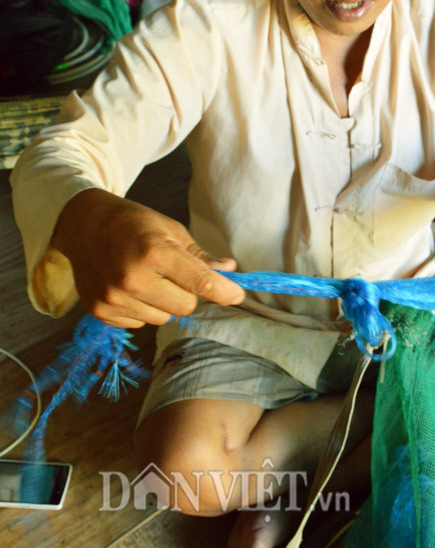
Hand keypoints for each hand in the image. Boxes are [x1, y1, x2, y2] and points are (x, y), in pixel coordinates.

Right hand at [52, 189, 244, 328]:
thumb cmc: (134, 224)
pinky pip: (139, 323)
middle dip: (187, 293)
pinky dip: (142, 309)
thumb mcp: (170, 230)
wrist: (84, 225)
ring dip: (164, 303)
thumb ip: (200, 256)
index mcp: (154, 252)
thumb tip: (230, 272)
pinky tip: (129, 287)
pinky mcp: (100, 311)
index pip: (200, 283)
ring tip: (147, 278)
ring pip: (163, 319)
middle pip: (185, 307)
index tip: (238, 296)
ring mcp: (113, 297)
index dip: (224, 292)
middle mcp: (132, 278)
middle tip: (172, 273)